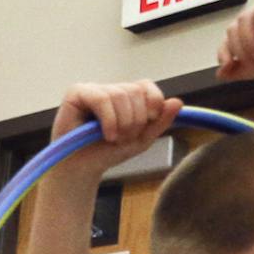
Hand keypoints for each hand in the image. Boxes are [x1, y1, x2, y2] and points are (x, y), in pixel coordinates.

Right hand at [50, 81, 179, 174]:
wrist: (82, 168)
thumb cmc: (107, 152)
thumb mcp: (142, 140)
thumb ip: (160, 121)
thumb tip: (178, 102)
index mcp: (124, 96)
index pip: (146, 85)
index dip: (153, 102)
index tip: (149, 122)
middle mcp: (108, 89)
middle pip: (134, 91)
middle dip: (136, 119)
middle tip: (126, 138)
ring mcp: (91, 90)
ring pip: (119, 94)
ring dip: (122, 122)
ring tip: (114, 139)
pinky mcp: (76, 94)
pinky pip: (101, 99)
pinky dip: (109, 119)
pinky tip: (107, 134)